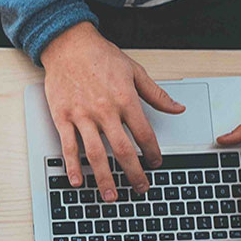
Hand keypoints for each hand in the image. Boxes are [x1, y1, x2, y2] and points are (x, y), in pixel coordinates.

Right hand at [40, 22, 184, 201]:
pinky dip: (73, 166)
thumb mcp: (134, 71)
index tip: (156, 163)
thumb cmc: (100, 56)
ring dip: (105, 178)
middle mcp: (104, 111)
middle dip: (134, 173)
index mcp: (125, 100)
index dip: (153, 153)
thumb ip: (156, 94)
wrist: (68, 44)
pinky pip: (69, 146)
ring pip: (96, 154)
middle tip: (140, 188)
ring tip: (111, 195)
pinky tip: (78, 181)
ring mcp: (82, 116)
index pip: (144, 134)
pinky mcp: (63, 117)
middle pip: (123, 150)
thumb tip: (177, 108)